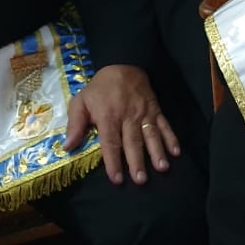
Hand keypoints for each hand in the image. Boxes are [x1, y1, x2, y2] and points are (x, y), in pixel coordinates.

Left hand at [64, 64, 179, 184]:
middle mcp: (128, 116)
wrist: (123, 65)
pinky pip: (165, 125)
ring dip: (157, 152)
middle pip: (133, 141)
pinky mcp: (156, 110)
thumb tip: (68, 147)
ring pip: (151, 135)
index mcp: (108, 116)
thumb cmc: (99, 89)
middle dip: (137, 161)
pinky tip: (176, 152)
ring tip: (162, 168)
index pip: (110, 142)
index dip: (113, 161)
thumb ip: (74, 125)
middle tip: (140, 180)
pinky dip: (171, 138)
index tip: (116, 179)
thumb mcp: (80, 102)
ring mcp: (144, 113)